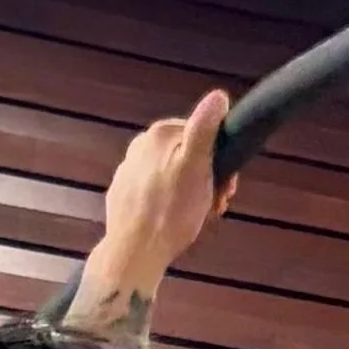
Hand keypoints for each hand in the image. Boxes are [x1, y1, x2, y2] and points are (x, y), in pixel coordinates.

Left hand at [92, 90, 237, 286]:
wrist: (135, 251)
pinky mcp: (123, 194)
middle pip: (187, 154)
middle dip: (206, 177)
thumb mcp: (197, 166)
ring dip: (191, 192)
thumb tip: (218, 96)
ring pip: (173, 174)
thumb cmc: (170, 211)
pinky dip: (169, 202)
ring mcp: (128, 171)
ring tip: (196, 215)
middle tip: (215, 203)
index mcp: (158, 134)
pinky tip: (173, 220)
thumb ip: (204, 129)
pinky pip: (156, 191)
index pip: (202, 133)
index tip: (225, 184)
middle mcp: (139, 146)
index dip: (218, 158)